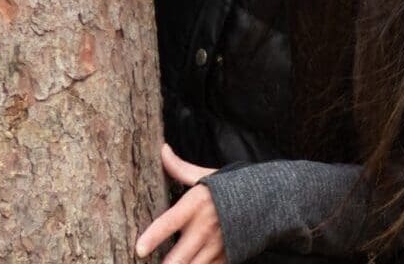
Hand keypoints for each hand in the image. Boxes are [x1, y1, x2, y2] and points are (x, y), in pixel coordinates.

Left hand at [135, 143, 224, 262]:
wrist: (264, 201)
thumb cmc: (229, 187)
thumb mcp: (205, 176)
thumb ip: (180, 168)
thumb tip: (163, 150)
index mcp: (196, 205)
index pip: (170, 222)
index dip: (153, 237)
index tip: (139, 249)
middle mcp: (204, 229)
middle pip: (177, 259)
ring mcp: (215, 247)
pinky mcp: (225, 259)